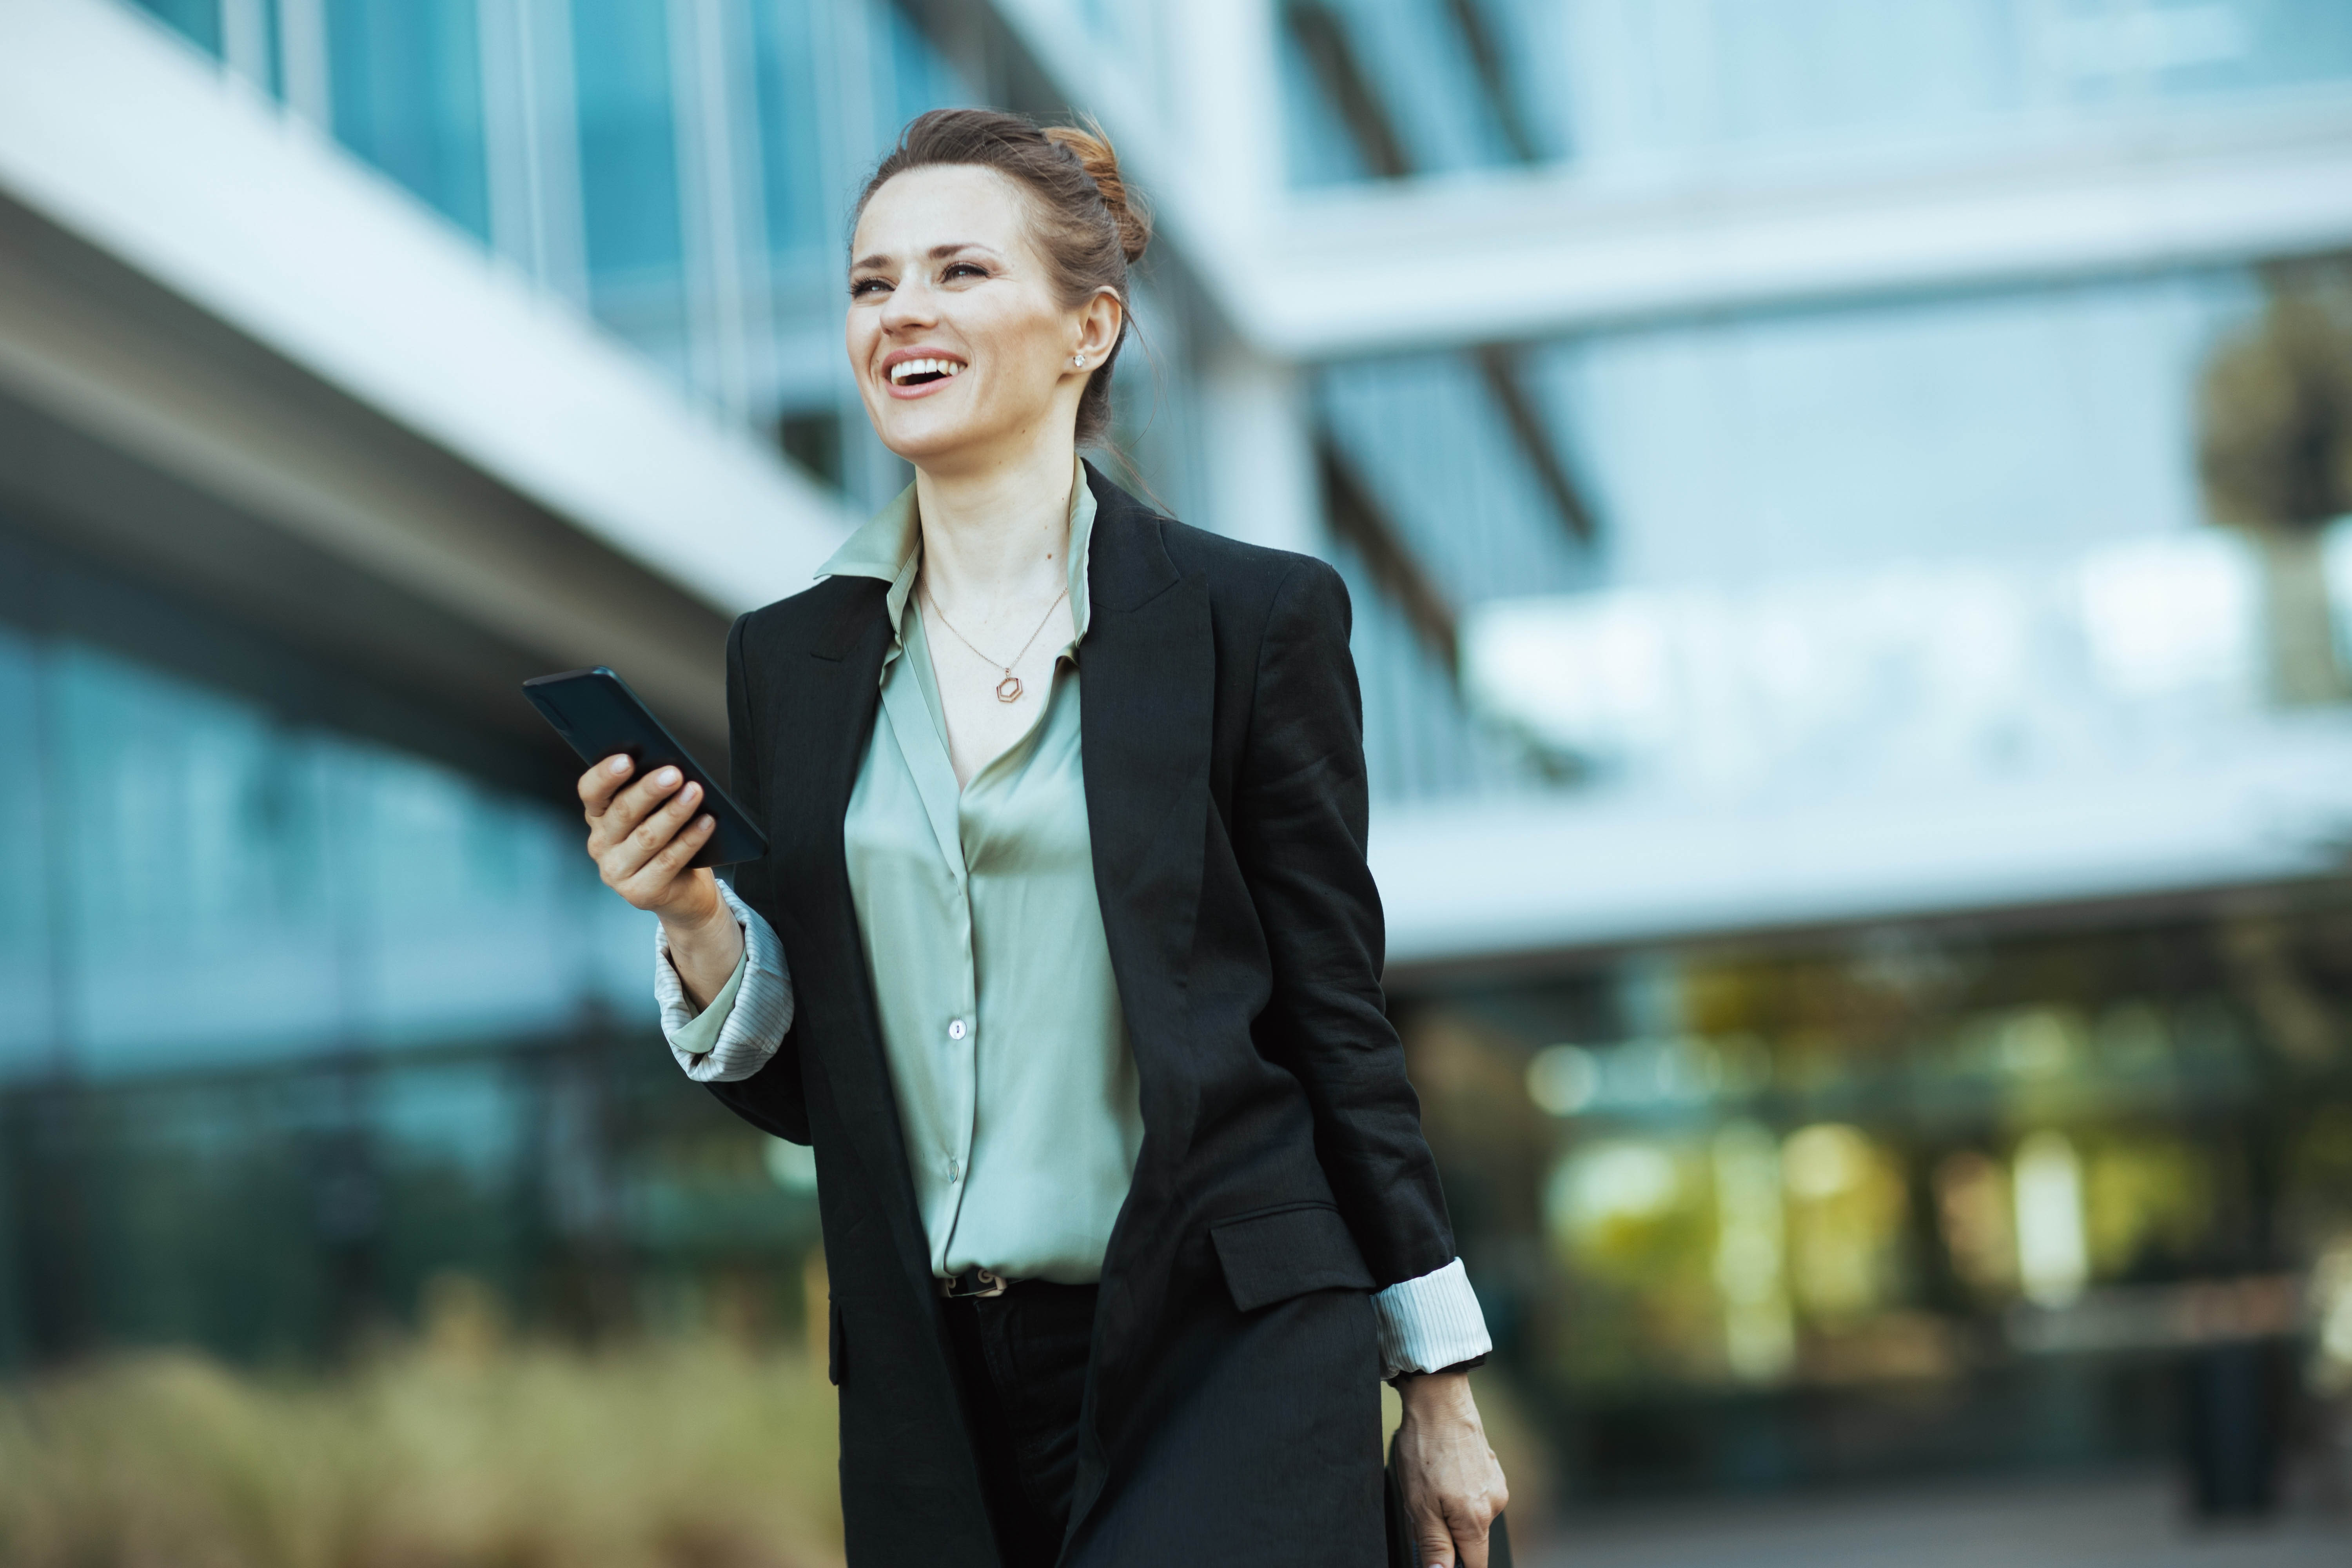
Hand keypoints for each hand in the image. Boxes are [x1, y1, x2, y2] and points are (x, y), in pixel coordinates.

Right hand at [578, 755, 740, 1004]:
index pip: (591, 791)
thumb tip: (670, 768)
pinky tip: (706, 822)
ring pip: (647, 837)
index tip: (626, 759)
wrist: (683, 894)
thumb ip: (652, 796)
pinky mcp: (639, 892)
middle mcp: (601, 844)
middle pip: (622, 812)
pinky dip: (689, 839)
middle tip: (674, 773)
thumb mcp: (653, 815)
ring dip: (673, 813)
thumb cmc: (667, 843)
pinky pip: (668, 861)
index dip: (606, 775)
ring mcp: (616, 872)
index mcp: (599, 817)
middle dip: (650, 790)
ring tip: (695, 793)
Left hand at [1394, 1371, 1508, 1567]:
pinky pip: (1473, 1493)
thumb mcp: (1419, 1504)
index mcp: (1476, 1519)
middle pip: (1470, 1539)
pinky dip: (1456, 1491)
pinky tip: (1440, 1471)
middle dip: (1445, 1533)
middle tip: (1422, 1508)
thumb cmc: (1426, 1448)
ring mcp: (1495, 1484)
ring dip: (1449, 1510)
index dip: (1454, 1567)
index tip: (1438, 1556)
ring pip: (1470, 1515)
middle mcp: (1493, 1504)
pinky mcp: (1491, 1468)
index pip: (1474, 1564)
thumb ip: (1434, 1544)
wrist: (1439, 1400)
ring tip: (1429, 1484)